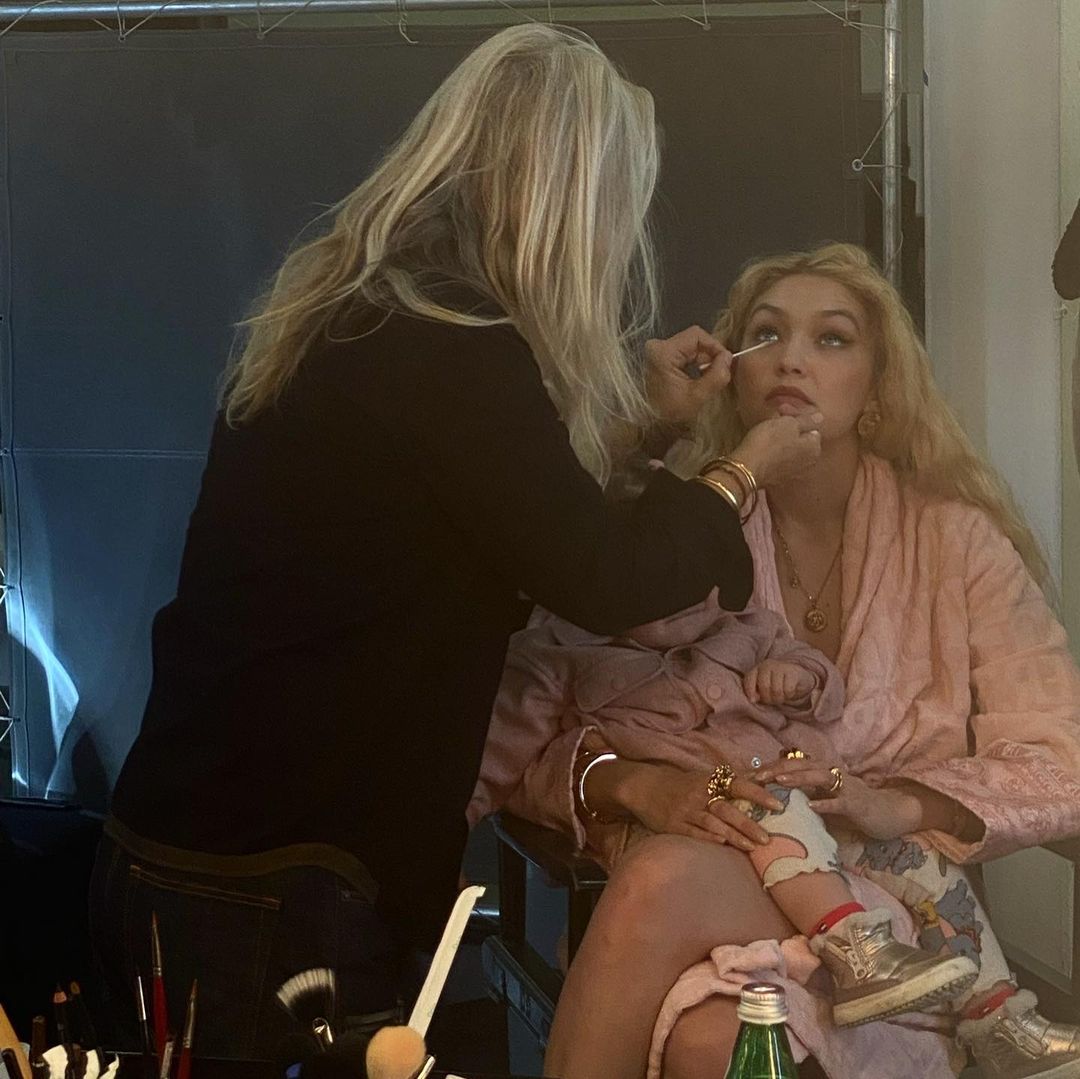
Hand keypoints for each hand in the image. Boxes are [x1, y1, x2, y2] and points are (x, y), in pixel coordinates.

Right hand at [621, 762, 783, 851]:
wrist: (643, 786)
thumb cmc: (679, 784)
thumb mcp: (702, 778)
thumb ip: (728, 783)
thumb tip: (760, 781)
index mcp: (709, 781)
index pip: (739, 785)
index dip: (759, 794)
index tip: (779, 805)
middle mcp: (699, 794)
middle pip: (728, 810)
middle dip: (749, 825)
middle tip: (768, 839)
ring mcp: (686, 810)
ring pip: (713, 823)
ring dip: (734, 836)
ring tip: (753, 848)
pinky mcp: (673, 824)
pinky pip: (693, 832)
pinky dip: (708, 838)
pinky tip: (722, 844)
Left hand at [645, 327, 732, 427]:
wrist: (648, 422)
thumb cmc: (669, 412)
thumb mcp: (697, 396)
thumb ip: (716, 375)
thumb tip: (728, 357)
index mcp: (664, 352)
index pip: (697, 335)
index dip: (715, 346)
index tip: (726, 362)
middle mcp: (658, 346)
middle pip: (694, 340)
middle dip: (710, 355)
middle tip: (720, 372)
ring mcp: (658, 351)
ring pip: (691, 347)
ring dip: (703, 360)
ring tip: (710, 377)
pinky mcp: (660, 357)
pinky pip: (684, 353)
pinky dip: (695, 363)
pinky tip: (699, 377)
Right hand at [730, 413, 822, 488]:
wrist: (746, 468)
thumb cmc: (769, 442)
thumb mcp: (789, 423)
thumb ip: (807, 420)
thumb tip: (821, 417)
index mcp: (815, 449)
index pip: (811, 428)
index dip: (797, 418)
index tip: (783, 411)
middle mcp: (808, 464)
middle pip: (802, 440)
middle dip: (790, 429)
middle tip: (774, 419)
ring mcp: (793, 474)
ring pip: (791, 450)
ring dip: (782, 440)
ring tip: (766, 432)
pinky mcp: (777, 480)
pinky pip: (780, 461)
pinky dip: (774, 453)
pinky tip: (763, 447)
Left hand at [744, 660, 814, 704]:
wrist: (797, 675)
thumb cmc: (776, 683)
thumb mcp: (763, 687)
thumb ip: (756, 692)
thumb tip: (753, 700)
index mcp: (757, 669)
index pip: (749, 680)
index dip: (750, 692)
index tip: (753, 701)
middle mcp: (767, 665)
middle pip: (764, 687)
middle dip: (768, 698)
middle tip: (772, 700)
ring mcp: (780, 667)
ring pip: (776, 690)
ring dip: (779, 699)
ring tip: (781, 697)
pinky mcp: (792, 672)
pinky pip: (788, 690)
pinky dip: (789, 695)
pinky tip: (789, 692)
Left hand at [750, 759, 921, 839]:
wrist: (888, 813)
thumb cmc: (852, 806)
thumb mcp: (824, 797)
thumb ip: (804, 793)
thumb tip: (775, 795)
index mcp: (821, 771)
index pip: (792, 764)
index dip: (770, 767)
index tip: (749, 774)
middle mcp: (831, 773)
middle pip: (801, 765)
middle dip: (777, 769)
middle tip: (755, 777)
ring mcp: (845, 786)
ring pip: (818, 777)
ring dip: (798, 778)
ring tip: (779, 782)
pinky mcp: (857, 803)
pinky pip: (839, 802)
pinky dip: (825, 803)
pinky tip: (810, 806)